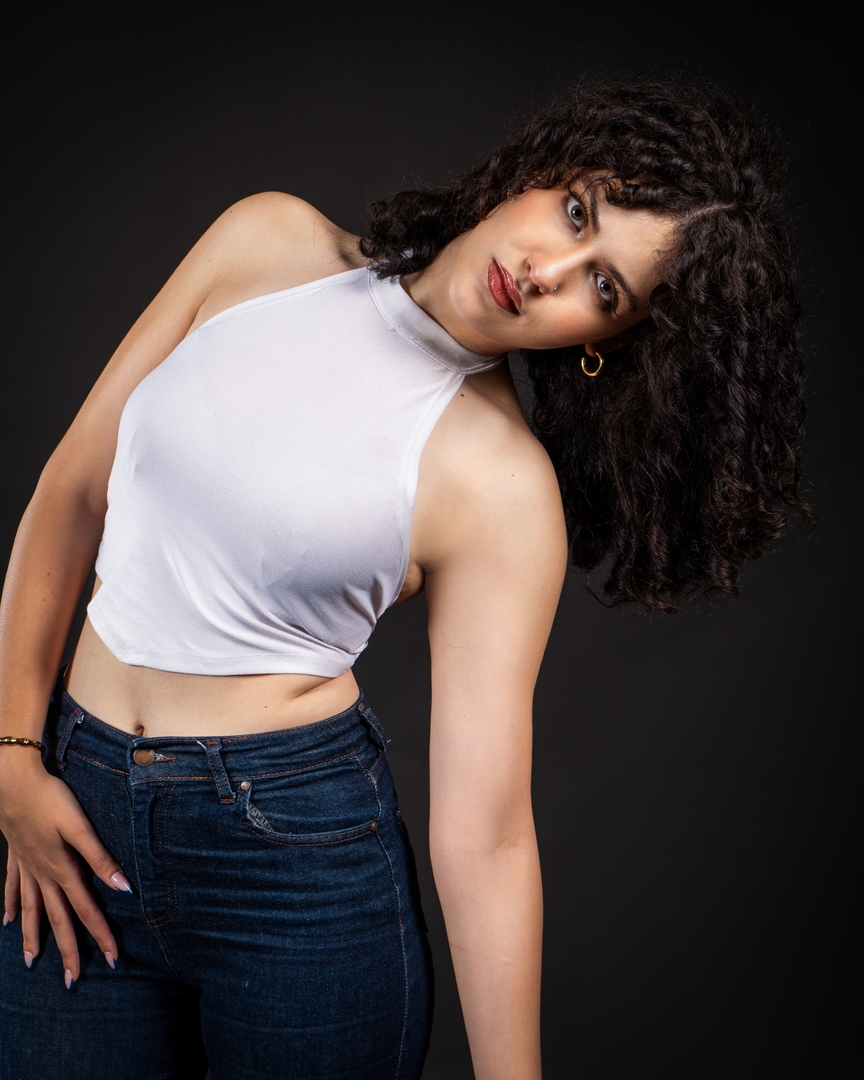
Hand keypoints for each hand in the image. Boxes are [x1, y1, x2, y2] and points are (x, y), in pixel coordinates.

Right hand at [0, 754, 130, 986]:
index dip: (100, 935)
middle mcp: (43, 875)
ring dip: (34, 938)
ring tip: (33, 964)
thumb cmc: (50, 799)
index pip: (86, 911)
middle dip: (68, 950)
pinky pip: (13, 888)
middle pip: (58, 920)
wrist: (13, 782)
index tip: (113, 960)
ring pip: (32, 910)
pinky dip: (13, 906)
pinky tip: (10, 921)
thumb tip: (124, 888)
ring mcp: (27, 867)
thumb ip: (101, 858)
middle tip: (73, 982)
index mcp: (63, 870)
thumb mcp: (80, 827)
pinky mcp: (16, 855)